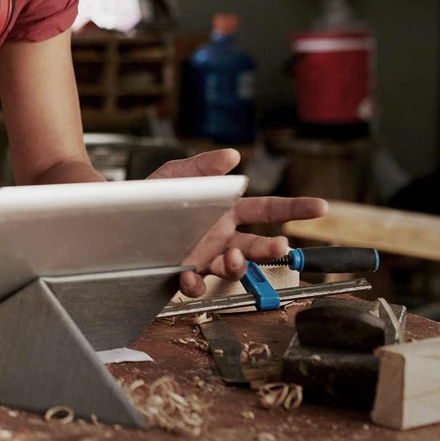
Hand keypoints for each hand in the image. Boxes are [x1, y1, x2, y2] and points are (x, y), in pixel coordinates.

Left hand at [146, 148, 329, 296]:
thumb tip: (232, 155)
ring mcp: (204, 257)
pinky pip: (195, 284)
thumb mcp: (177, 174)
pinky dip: (194, 283)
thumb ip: (204, 165)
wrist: (118, 217)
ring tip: (233, 258)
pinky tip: (189, 275)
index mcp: (226, 212)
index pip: (267, 209)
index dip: (294, 208)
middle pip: (255, 246)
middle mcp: (221, 238)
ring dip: (237, 266)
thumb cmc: (153, 195)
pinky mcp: (182, 272)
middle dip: (271, 248)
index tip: (320, 206)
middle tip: (280, 246)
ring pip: (231, 268)